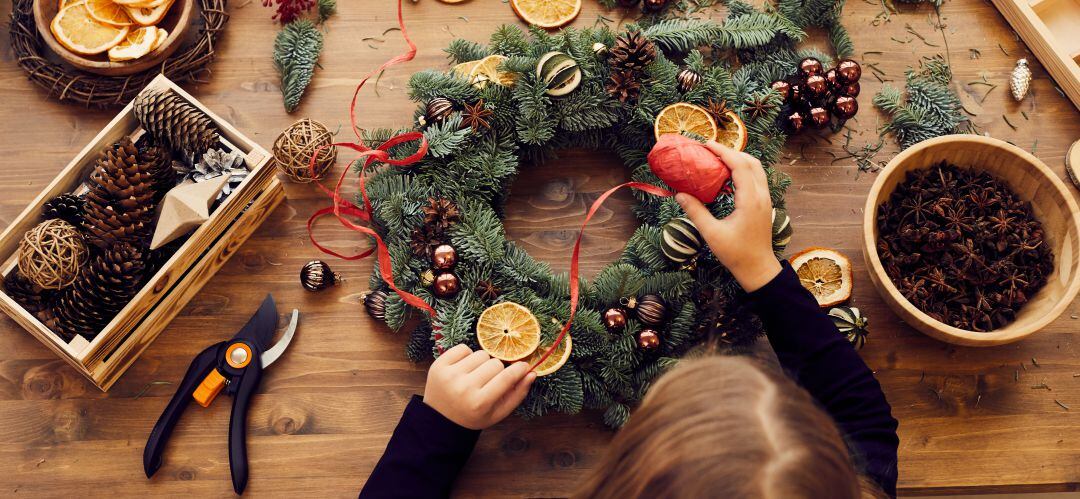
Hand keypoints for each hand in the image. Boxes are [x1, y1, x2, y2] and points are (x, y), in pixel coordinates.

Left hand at [422, 344, 536, 429]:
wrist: (440, 418)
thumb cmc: (474, 416)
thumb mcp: (498, 412)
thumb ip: (518, 394)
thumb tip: (531, 372)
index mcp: (480, 403)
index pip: (507, 377)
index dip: (519, 369)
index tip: (524, 366)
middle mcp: (464, 388)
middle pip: (495, 363)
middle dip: (497, 370)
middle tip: (489, 381)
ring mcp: (449, 375)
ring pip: (480, 354)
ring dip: (482, 363)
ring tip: (475, 376)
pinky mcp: (438, 365)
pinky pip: (463, 348)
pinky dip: (467, 356)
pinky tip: (464, 369)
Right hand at [674, 141, 781, 291]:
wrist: (757, 268)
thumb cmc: (735, 253)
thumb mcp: (711, 234)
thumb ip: (696, 212)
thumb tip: (679, 194)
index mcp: (750, 200)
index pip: (740, 166)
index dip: (724, 152)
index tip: (707, 145)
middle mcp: (762, 196)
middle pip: (752, 162)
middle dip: (731, 152)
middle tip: (710, 149)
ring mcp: (766, 199)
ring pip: (757, 169)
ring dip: (739, 160)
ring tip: (718, 159)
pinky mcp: (764, 204)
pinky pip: (756, 179)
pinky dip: (743, 170)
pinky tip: (727, 176)